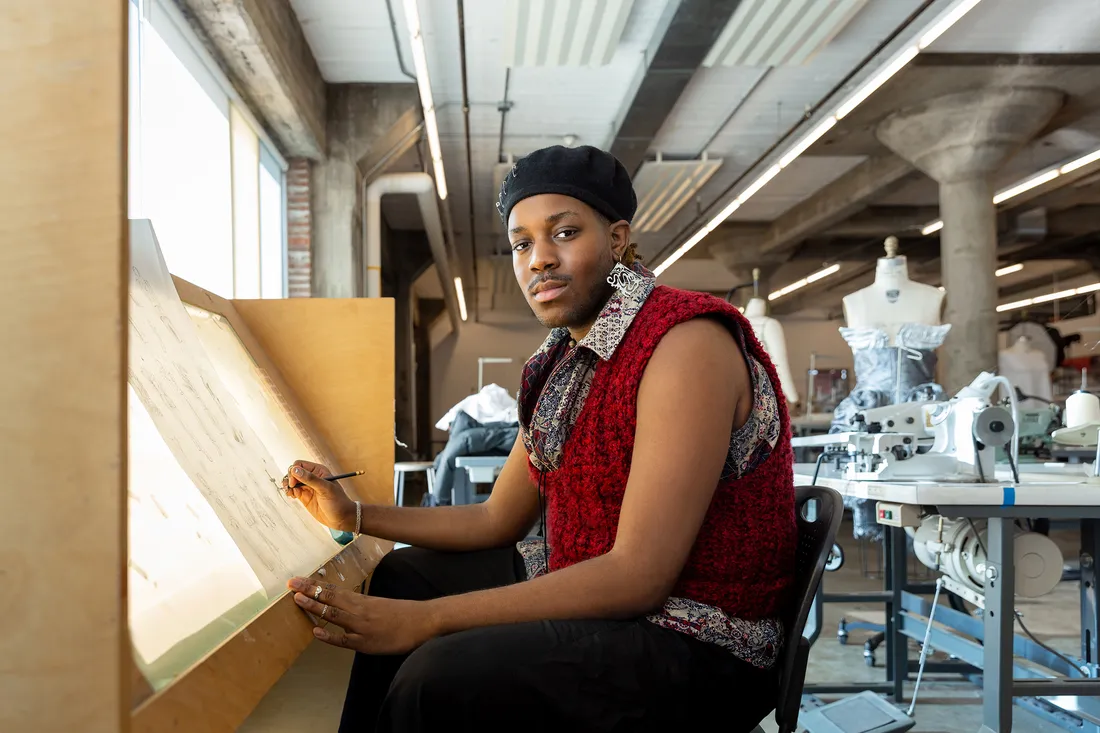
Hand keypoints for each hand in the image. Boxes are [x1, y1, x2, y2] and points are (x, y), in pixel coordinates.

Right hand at [283, 460, 355, 532]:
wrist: (341, 518)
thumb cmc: (337, 501)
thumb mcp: (325, 489)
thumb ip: (310, 479)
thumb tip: (294, 470)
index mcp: (318, 471)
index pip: (300, 464)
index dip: (294, 471)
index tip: (294, 482)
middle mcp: (312, 477)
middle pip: (293, 472)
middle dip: (289, 478)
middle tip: (291, 487)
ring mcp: (308, 487)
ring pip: (292, 481)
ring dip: (287, 485)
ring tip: (289, 492)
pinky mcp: (304, 496)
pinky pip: (293, 490)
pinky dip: (289, 491)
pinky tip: (291, 496)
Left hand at [287, 577, 438, 654]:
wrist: (423, 621)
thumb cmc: (403, 613)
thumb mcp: (379, 604)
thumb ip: (360, 606)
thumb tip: (343, 605)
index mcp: (362, 600)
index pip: (333, 590)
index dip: (314, 585)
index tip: (298, 580)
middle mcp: (359, 610)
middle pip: (330, 598)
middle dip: (309, 591)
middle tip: (291, 585)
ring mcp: (361, 626)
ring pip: (334, 614)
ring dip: (315, 607)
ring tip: (298, 600)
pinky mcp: (366, 643)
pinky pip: (344, 640)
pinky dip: (329, 636)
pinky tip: (316, 632)